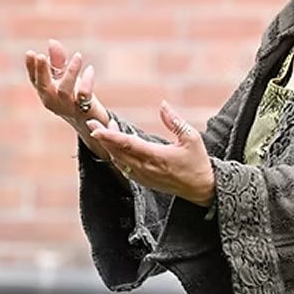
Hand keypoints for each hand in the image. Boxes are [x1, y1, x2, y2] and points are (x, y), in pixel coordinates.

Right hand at [25, 39, 105, 127]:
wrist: (89, 120)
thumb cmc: (73, 95)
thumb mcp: (63, 76)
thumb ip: (57, 61)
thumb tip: (52, 41)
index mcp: (45, 92)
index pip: (34, 79)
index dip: (31, 67)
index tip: (30, 53)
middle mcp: (52, 101)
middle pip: (43, 86)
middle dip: (42, 71)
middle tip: (42, 56)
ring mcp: (67, 106)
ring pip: (64, 91)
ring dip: (70, 73)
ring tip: (77, 56)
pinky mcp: (82, 109)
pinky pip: (84, 97)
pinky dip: (87, 83)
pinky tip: (90, 69)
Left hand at [87, 101, 214, 206]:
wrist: (201, 188)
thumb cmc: (197, 161)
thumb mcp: (191, 138)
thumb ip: (174, 121)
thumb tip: (162, 104)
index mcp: (157, 157)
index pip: (128, 145)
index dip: (110, 136)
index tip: (96, 128)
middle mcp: (146, 168)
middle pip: (117, 152)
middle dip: (103, 137)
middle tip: (92, 121)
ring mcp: (143, 176)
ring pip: (118, 160)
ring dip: (109, 145)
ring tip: (106, 128)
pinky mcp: (142, 181)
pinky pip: (123, 167)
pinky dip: (116, 155)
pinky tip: (115, 144)